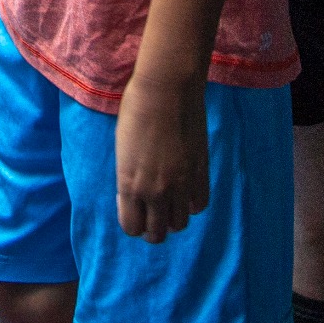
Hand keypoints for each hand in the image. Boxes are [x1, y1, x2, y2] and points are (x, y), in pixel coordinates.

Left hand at [113, 65, 209, 242]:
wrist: (167, 88)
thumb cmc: (136, 110)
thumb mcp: (123, 148)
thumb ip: (129, 176)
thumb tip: (137, 193)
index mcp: (129, 183)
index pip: (131, 227)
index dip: (132, 221)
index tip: (133, 206)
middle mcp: (154, 190)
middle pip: (156, 233)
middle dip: (152, 228)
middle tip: (152, 212)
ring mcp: (180, 183)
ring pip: (180, 224)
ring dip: (173, 218)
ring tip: (169, 202)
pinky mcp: (200, 172)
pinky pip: (199, 204)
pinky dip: (192, 203)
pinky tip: (186, 190)